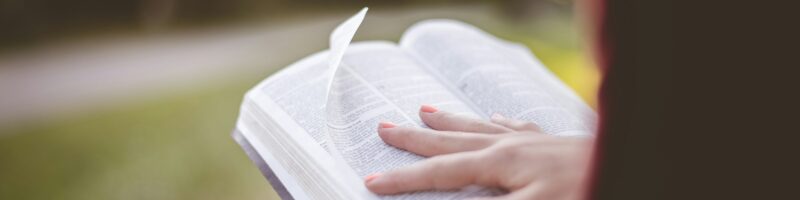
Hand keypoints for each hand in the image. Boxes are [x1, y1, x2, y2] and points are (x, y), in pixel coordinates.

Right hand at [364, 105, 592, 199]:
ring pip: (477, 128)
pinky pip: (514, 127)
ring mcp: (530, 141)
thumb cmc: (582, 189)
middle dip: (415, 139)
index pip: (440, 173)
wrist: (626, 163)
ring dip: (448, 122)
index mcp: (499, 164)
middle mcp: (509, 146)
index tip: (371, 181)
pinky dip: (497, 122)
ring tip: (424, 110)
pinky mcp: (550, 142)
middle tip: (384, 128)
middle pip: (450, 142)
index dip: (404, 179)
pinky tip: (495, 117)